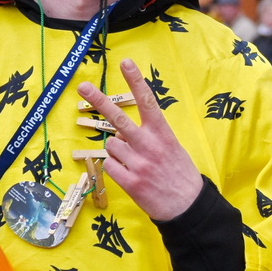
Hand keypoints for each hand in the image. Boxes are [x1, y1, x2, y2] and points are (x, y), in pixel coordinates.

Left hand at [79, 59, 202, 221]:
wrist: (189, 207)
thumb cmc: (179, 174)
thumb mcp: (172, 148)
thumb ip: (149, 136)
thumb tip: (122, 130)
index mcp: (163, 134)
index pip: (147, 102)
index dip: (136, 81)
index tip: (125, 63)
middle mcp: (150, 145)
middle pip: (119, 118)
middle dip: (99, 101)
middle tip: (83, 86)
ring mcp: (139, 164)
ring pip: (111, 144)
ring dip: (118, 150)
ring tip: (135, 162)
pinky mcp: (131, 183)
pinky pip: (110, 166)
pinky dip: (116, 168)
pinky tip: (131, 174)